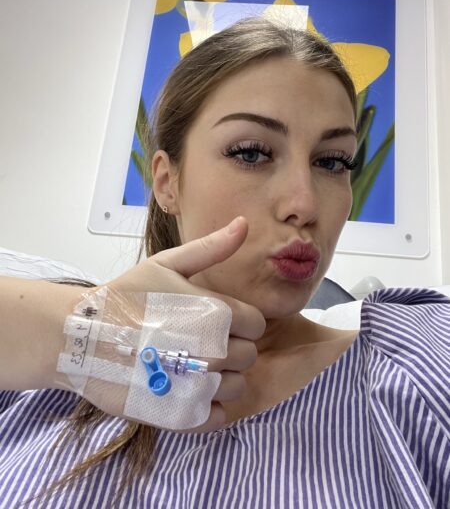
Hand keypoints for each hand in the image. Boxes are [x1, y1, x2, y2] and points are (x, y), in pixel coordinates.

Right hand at [58, 217, 265, 431]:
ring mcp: (198, 387)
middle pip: (249, 356)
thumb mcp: (166, 264)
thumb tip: (244, 223)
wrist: (81, 339)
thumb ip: (210, 248)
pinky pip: (218, 417)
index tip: (216, 321)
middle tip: (199, 341)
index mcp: (216, 313)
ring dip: (222, 378)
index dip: (240, 322)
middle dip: (231, 348)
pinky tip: (187, 388)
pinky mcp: (181, 416)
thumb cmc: (125, 297)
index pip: (256, 324)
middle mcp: (214, 352)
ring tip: (191, 365)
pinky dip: (209, 407)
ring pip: (237, 387)